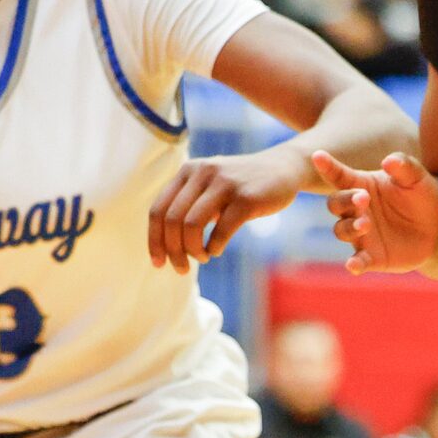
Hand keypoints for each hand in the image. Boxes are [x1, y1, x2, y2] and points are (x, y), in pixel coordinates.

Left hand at [146, 147, 309, 271]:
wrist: (283, 169)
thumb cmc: (241, 186)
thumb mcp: (210, 186)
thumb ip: (188, 204)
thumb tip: (164, 244)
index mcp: (188, 171)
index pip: (158, 210)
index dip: (154, 240)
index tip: (158, 263)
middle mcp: (202, 172)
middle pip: (172, 220)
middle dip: (173, 251)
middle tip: (181, 268)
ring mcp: (224, 183)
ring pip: (191, 225)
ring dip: (192, 250)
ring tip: (202, 257)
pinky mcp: (247, 198)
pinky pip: (221, 231)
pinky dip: (214, 247)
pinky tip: (216, 250)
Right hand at [312, 149, 437, 274]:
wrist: (435, 229)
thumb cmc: (419, 197)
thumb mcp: (417, 178)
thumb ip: (404, 166)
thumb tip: (388, 161)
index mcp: (362, 185)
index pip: (339, 175)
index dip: (328, 166)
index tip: (318, 155)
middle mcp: (355, 210)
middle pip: (335, 203)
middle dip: (345, 200)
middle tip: (363, 197)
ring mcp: (361, 234)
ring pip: (341, 230)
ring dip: (350, 227)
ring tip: (365, 224)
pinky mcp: (371, 257)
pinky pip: (358, 261)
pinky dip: (354, 264)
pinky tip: (353, 266)